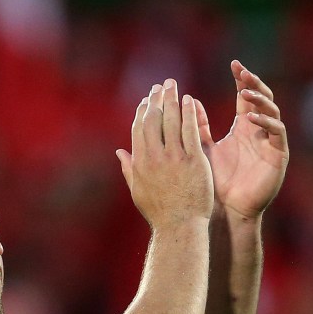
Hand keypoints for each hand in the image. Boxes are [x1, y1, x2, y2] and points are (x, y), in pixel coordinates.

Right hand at [116, 79, 213, 228]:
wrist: (180, 227)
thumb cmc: (160, 213)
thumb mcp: (138, 191)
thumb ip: (128, 169)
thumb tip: (119, 152)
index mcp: (140, 163)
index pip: (139, 128)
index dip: (143, 110)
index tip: (147, 99)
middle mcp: (154, 157)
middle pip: (153, 119)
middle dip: (156, 99)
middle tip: (162, 85)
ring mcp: (174, 158)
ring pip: (171, 121)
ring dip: (172, 99)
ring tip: (174, 86)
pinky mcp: (193, 161)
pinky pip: (190, 131)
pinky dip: (189, 113)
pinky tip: (190, 100)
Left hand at [195, 60, 288, 218]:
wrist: (227, 210)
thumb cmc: (216, 182)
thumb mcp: (203, 149)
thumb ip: (198, 127)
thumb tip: (188, 102)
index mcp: (244, 127)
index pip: (247, 96)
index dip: (243, 79)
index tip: (234, 64)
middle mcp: (260, 131)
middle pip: (263, 98)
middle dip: (254, 84)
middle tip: (243, 73)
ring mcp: (271, 143)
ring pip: (273, 112)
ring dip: (260, 100)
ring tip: (246, 93)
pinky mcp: (279, 156)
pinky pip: (277, 133)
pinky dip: (267, 123)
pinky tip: (252, 118)